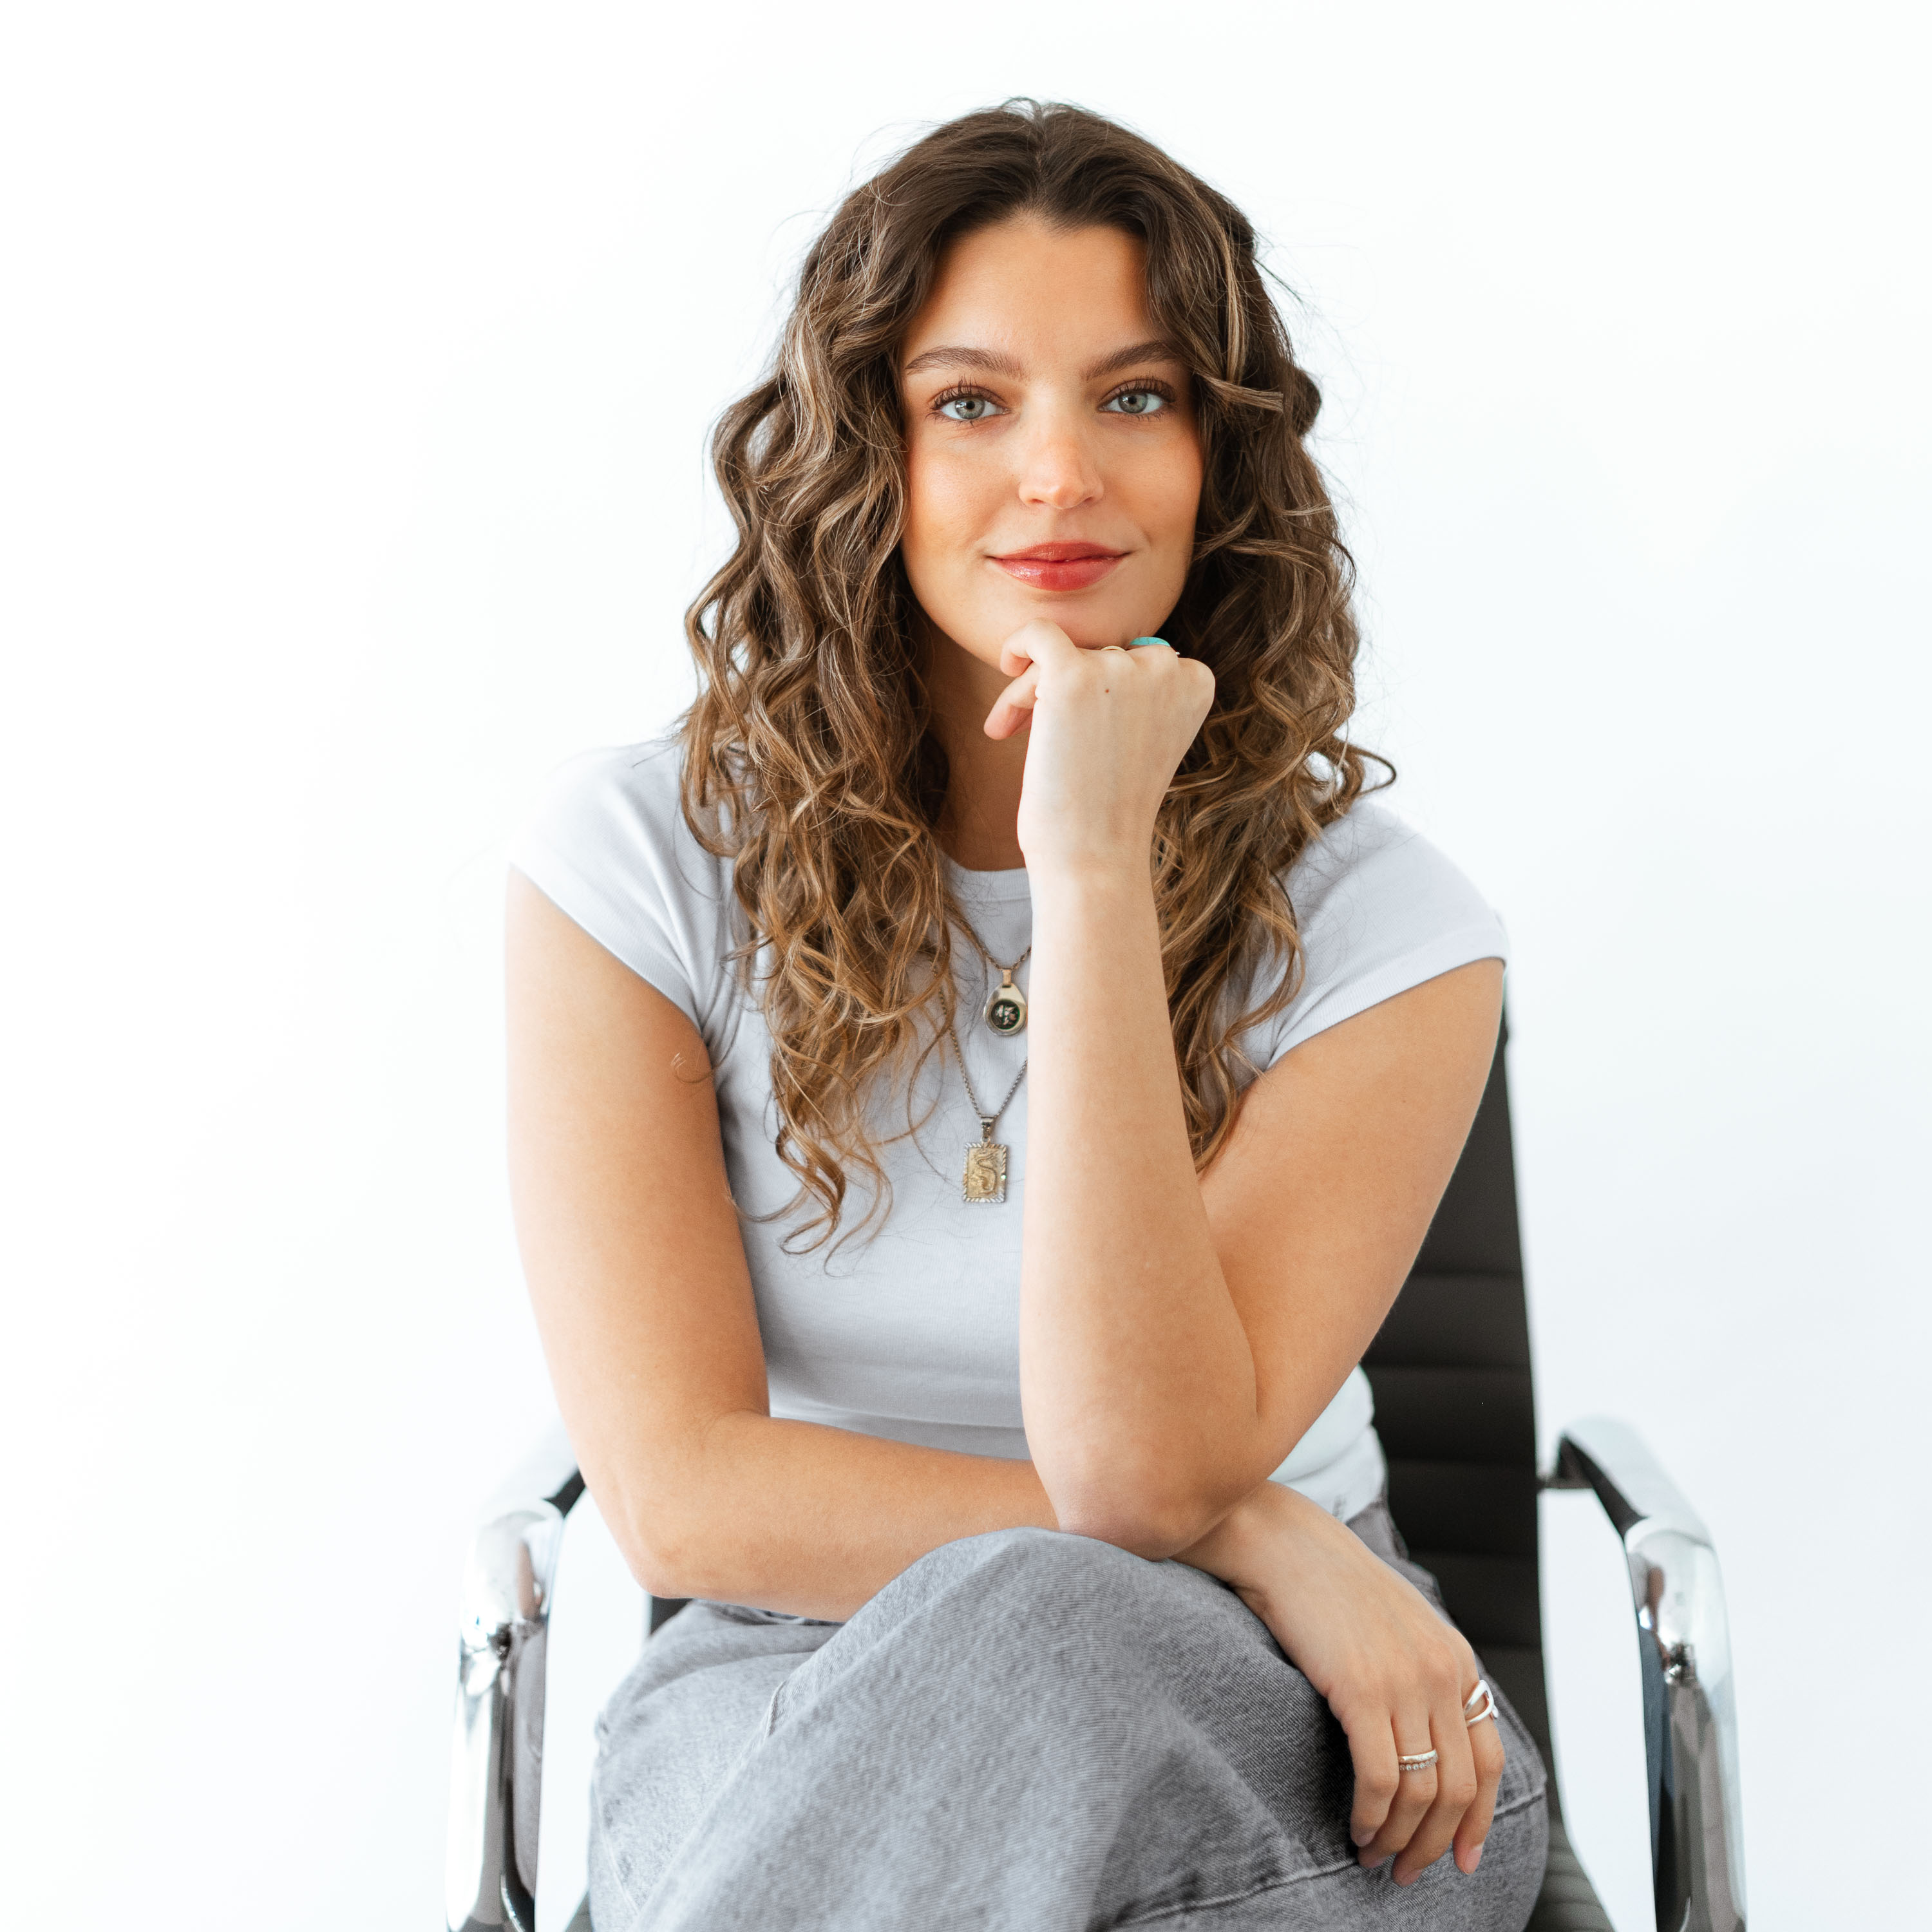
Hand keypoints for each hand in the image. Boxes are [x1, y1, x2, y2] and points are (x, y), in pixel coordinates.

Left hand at [983, 620, 1213, 881]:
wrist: (1095, 856)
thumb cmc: (1110, 811)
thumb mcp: (1144, 742)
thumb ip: (1139, 694)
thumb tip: (1102, 659)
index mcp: (1196, 681)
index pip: (1138, 659)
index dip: (1102, 691)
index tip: (1081, 729)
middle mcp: (1167, 667)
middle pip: (1098, 655)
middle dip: (1062, 692)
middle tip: (1036, 736)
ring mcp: (1121, 668)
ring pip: (1063, 656)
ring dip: (1032, 691)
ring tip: (1014, 734)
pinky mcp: (1073, 675)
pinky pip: (1038, 634)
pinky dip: (1018, 644)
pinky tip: (1005, 665)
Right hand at [1181, 1482, 1504, 1884]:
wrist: (1282, 1542)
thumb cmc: (1328, 1584)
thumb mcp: (1397, 1625)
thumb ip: (1421, 1672)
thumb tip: (1426, 1740)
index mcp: (1455, 1658)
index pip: (1488, 1760)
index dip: (1477, 1818)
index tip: (1459, 1856)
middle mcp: (1441, 1671)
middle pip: (1458, 1786)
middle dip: (1435, 1842)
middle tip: (1407, 1871)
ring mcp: (1404, 1680)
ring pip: (1421, 1790)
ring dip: (1398, 1837)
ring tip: (1373, 1854)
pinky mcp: (1361, 1689)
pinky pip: (1380, 1777)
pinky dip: (1371, 1815)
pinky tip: (1355, 1826)